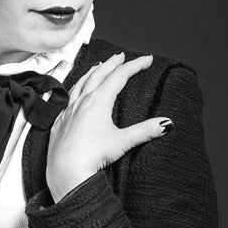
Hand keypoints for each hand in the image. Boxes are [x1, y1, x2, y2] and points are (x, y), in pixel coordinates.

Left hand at [46, 53, 171, 201]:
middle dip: (112, 63)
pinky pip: (67, 98)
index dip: (135, 65)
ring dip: (92, 72)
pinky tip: (77, 92)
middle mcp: (82, 101)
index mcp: (99, 101)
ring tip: (99, 66)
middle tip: (122, 56)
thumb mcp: (123, 141)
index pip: (120, 76)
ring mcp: (68, 110)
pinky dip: (76, 88)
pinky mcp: (59, 122)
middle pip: (99, 74)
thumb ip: (145, 130)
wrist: (66, 171)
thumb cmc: (92, 156)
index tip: (147, 59)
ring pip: (81, 83)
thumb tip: (167, 124)